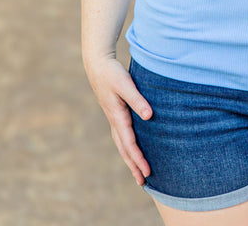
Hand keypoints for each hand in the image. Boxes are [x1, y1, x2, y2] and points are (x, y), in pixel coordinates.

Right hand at [85, 56, 152, 184]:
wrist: (97, 65)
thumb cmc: (112, 73)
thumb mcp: (126, 84)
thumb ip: (138, 100)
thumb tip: (150, 116)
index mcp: (118, 117)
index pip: (130, 144)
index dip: (139, 159)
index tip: (147, 172)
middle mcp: (114, 121)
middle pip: (124, 149)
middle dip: (134, 166)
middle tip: (143, 182)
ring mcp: (113, 118)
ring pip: (122, 144)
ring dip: (130, 159)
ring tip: (138, 173)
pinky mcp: (115, 114)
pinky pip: (122, 136)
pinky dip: (127, 147)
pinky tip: (132, 150)